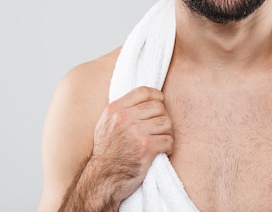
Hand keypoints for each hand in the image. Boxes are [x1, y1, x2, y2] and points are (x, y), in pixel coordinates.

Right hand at [89, 86, 173, 204]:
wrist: (102, 179)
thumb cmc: (107, 152)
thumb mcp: (106, 124)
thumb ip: (122, 109)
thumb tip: (146, 97)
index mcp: (114, 109)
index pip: (144, 91)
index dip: (156, 96)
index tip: (159, 105)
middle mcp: (124, 118)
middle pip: (158, 107)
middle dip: (162, 118)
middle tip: (157, 129)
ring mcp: (135, 133)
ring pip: (166, 122)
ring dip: (166, 133)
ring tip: (159, 140)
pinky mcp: (146, 148)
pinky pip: (169, 140)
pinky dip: (168, 147)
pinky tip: (161, 151)